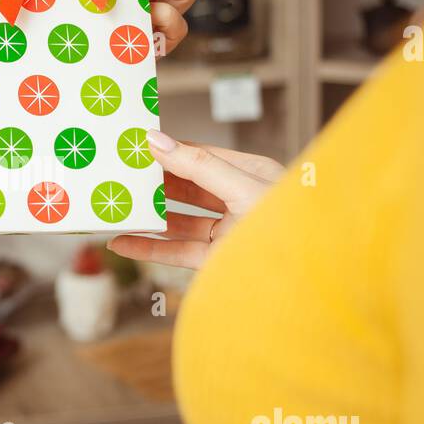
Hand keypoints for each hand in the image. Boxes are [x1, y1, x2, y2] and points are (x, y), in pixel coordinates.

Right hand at [107, 129, 283, 268]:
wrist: (307, 283)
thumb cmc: (291, 226)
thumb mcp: (243, 187)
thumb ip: (199, 166)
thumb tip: (159, 141)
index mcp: (252, 175)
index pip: (202, 156)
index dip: (171, 149)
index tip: (138, 144)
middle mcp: (238, 203)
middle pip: (187, 188)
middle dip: (156, 182)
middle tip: (121, 172)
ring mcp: (226, 234)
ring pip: (178, 221)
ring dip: (148, 215)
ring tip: (116, 206)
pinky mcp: (216, 262)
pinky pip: (176, 252)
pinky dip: (148, 248)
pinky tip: (123, 242)